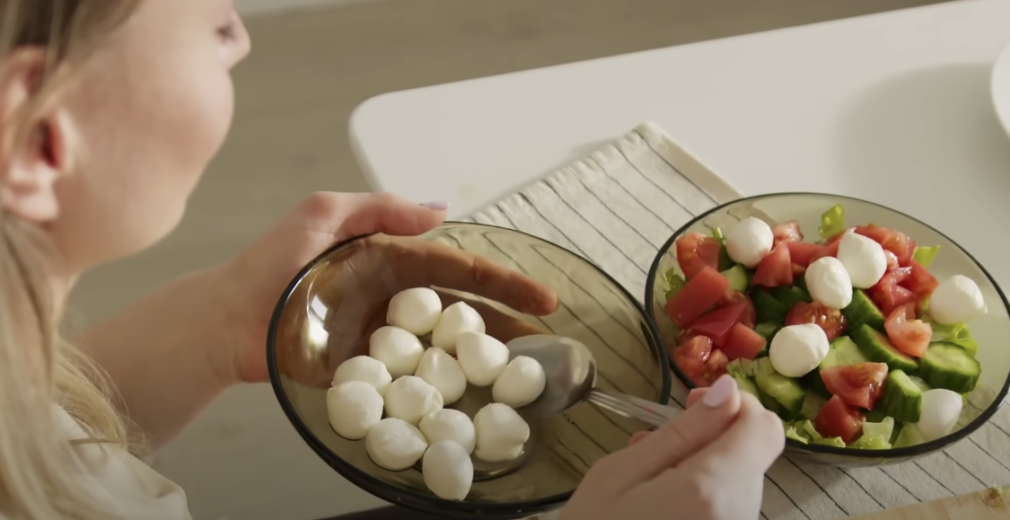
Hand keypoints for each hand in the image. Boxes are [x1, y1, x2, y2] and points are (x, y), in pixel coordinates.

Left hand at [217, 192, 558, 385]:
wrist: (228, 321)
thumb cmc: (269, 264)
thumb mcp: (320, 214)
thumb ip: (377, 208)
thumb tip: (441, 212)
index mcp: (396, 261)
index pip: (461, 269)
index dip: (504, 281)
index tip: (543, 296)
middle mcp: (400, 302)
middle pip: (466, 314)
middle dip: (511, 327)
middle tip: (552, 344)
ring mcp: (389, 342)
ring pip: (449, 352)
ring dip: (490, 364)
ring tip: (528, 379)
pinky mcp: (372, 375)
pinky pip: (416, 383)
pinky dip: (448, 394)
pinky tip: (476, 405)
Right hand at [559, 375, 783, 519]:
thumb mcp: (621, 476)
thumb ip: (682, 434)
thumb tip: (730, 391)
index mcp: (714, 490)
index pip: (763, 428)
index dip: (733, 405)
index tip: (690, 405)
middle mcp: (740, 517)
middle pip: (750, 456)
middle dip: (710, 439)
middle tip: (653, 443)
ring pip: (738, 484)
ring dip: (701, 469)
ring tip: (646, 478)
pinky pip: (726, 512)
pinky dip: (700, 498)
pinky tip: (658, 504)